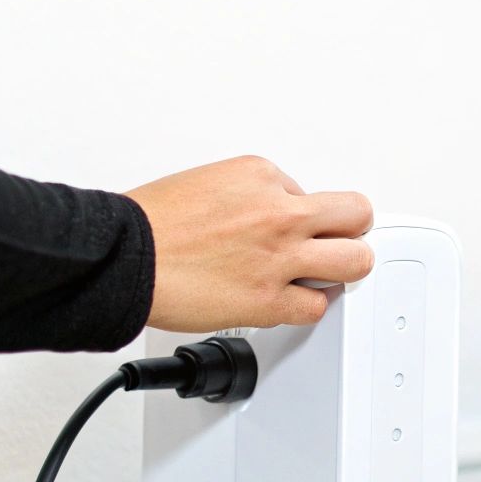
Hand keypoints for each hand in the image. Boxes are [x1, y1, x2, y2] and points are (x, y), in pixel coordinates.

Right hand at [127, 156, 373, 331]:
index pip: (308, 193)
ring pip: (356, 261)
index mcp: (261, 175)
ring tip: (326, 275)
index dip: (298, 214)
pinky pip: (317, 306)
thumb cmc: (151, 224)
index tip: (282, 228)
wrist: (124, 257)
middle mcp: (279, 212)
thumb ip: (248, 196)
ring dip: (343, 269)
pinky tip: (289, 302)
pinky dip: (306, 306)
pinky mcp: (270, 299)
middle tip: (334, 243)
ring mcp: (280, 256)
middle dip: (349, 230)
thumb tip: (264, 214)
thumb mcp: (207, 181)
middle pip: (356, 215)